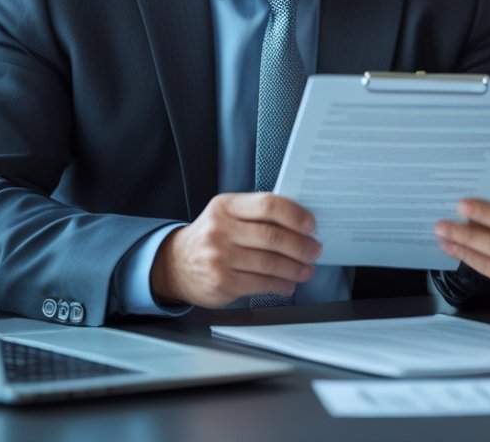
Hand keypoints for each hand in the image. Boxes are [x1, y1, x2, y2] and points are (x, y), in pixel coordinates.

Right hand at [150, 193, 320, 307]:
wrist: (175, 264)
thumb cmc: (210, 237)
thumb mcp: (226, 214)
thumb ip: (256, 213)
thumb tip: (300, 222)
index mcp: (226, 206)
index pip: (268, 205)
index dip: (295, 215)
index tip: (311, 225)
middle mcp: (221, 230)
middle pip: (273, 236)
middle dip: (301, 245)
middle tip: (314, 250)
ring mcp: (220, 258)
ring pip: (270, 263)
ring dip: (296, 268)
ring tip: (307, 269)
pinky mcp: (222, 282)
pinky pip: (261, 284)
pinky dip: (281, 284)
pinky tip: (288, 283)